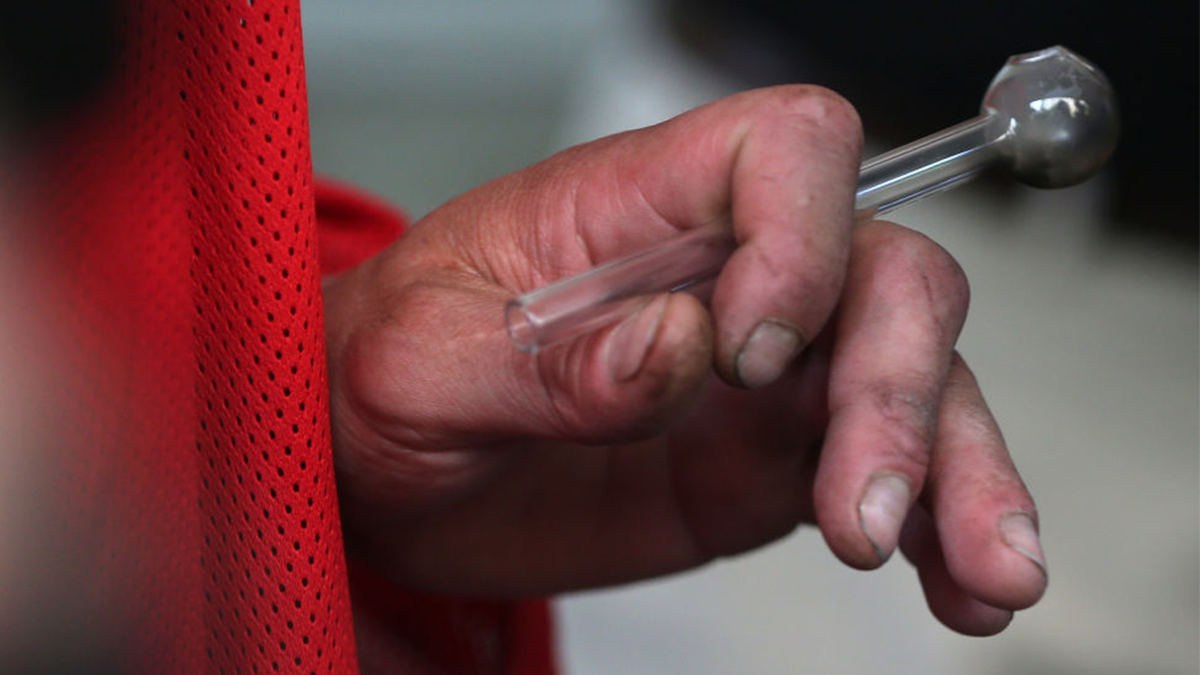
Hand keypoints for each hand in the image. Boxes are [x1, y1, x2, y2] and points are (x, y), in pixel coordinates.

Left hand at [323, 85, 1046, 635]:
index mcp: (635, 209)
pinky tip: (962, 589)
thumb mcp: (420, 365)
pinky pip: (886, 471)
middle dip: (895, 384)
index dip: (802, 232)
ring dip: (959, 469)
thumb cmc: (386, 379)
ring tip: (985, 572)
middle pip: (881, 270)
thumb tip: (680, 348)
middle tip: (856, 507)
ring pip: (914, 376)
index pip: (781, 148)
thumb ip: (548, 363)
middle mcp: (724, 271)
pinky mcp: (769, 457)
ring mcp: (762, 369)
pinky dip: (938, 527)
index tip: (752, 350)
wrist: (384, 471)